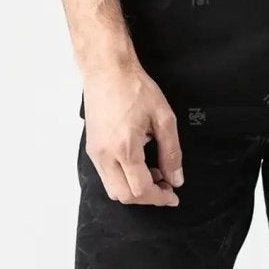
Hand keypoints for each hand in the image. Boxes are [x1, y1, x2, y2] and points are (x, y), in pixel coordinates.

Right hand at [82, 60, 186, 203]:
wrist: (107, 71)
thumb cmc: (134, 88)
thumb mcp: (164, 118)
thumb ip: (172, 152)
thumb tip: (176, 178)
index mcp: (125, 148)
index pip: (141, 189)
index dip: (160, 197)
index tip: (173, 196)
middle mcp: (105, 155)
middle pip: (124, 196)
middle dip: (147, 198)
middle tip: (165, 186)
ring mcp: (95, 153)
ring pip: (113, 190)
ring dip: (134, 190)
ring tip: (154, 173)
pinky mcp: (92, 148)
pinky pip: (106, 176)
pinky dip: (123, 179)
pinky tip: (139, 164)